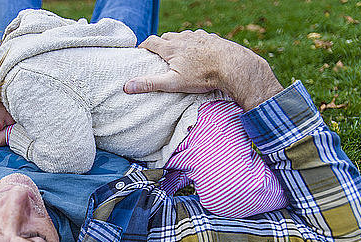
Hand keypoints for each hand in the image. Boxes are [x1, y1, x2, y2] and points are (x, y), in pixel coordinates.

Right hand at [124, 30, 282, 110]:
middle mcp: (183, 38)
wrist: (233, 66)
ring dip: (178, 43)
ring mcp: (198, 36)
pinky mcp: (211, 38)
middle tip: (159, 56)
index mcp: (171, 47)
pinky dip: (194, 44)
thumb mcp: (173, 83)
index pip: (151, 41)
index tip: (141, 53)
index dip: (144, 47)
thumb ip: (150, 84)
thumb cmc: (202, 76)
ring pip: (183, 36)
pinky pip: (199, 38)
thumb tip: (127, 86)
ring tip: (178, 56)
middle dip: (161, 45)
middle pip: (166, 37)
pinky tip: (198, 54)